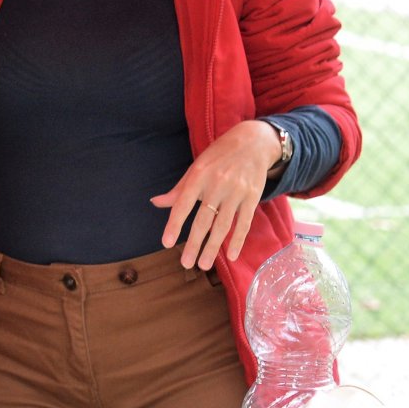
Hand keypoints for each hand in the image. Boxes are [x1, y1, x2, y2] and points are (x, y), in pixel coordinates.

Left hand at [152, 119, 281, 269]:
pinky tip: (231, 255)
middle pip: (203, 220)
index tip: (166, 244)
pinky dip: (238, 240)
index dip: (174, 225)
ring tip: (204, 265)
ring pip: (223, 225)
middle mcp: (217, 185)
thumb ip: (178, 189)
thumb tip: (156, 203)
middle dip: (194, 244)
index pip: (183, 205)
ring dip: (213, 247)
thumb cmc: (218, 157)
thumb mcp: (196, 168)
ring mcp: (236, 192)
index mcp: (198, 176)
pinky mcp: (252, 197)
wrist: (252, 142)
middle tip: (186, 264)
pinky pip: (244, 223)